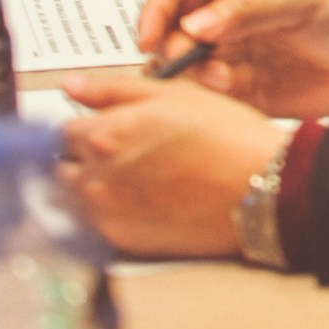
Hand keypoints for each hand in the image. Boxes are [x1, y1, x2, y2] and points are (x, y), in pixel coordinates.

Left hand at [60, 78, 287, 258]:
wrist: (264, 190)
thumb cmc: (228, 137)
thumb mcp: (173, 94)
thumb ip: (112, 89)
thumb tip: (71, 86)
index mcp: (103, 135)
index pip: (64, 130)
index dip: (89, 125)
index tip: (111, 128)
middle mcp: (96, 178)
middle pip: (65, 165)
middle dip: (86, 157)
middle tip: (129, 153)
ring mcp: (107, 214)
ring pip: (78, 197)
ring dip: (96, 186)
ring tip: (141, 179)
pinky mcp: (124, 242)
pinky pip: (99, 224)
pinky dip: (114, 213)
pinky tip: (149, 202)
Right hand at [136, 0, 328, 113]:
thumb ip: (247, 10)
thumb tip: (195, 25)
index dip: (155, 14)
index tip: (149, 40)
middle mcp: (228, 19)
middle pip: (173, 35)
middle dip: (171, 52)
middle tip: (186, 66)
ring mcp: (236, 55)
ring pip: (188, 70)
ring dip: (192, 79)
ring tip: (221, 81)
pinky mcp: (248, 91)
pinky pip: (213, 98)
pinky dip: (211, 100)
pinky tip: (231, 95)